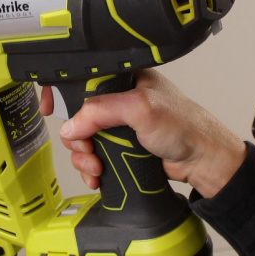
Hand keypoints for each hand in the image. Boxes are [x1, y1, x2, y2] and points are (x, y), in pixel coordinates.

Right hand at [42, 70, 245, 198]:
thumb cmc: (186, 126)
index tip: (52, 107)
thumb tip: (72, 126)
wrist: (203, 161)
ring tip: (97, 166)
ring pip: (84, 141)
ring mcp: (121, 127)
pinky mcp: (123, 149)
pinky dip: (92, 168)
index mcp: (126, 80)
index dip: (64, 94)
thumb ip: (102, 111)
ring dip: (84, 157)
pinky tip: (99, 175)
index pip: (84, 81)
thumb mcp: (141, 109)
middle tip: (87, 149)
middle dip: (77, 138)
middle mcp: (121, 101)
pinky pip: (95, 157)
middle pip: (78, 117)